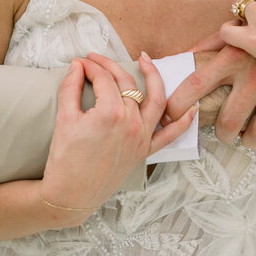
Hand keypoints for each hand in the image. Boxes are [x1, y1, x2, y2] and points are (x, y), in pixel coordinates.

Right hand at [40, 53, 196, 217]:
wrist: (70, 195)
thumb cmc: (64, 160)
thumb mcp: (64, 119)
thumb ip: (70, 87)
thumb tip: (77, 65)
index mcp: (110, 113)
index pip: (103, 79)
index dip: (89, 67)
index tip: (79, 63)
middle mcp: (132, 123)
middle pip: (126, 84)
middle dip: (109, 66)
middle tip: (94, 60)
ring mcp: (142, 137)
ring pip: (156, 100)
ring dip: (154, 77)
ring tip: (147, 60)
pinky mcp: (145, 151)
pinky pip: (170, 135)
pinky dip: (183, 121)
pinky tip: (191, 107)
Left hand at [164, 39, 255, 150]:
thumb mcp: (238, 31)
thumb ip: (209, 44)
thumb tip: (180, 59)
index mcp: (233, 56)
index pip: (195, 85)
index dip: (177, 105)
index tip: (169, 116)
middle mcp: (255, 75)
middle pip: (228, 122)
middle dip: (222, 132)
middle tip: (224, 130)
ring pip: (255, 136)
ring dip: (247, 140)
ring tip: (247, 134)